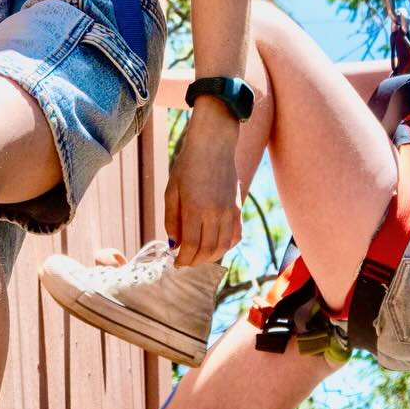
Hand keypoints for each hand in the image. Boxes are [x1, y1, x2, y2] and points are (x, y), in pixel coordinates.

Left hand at [164, 117, 242, 267]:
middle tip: (186, 262)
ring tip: (199, 257)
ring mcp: (229, 211)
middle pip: (208, 249)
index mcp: (195, 208)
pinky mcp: (238, 207)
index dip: (184, 259)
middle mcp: (215, 212)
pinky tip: (216, 246)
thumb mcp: (172, 190)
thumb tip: (174, 244)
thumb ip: (171, 219)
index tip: (176, 263)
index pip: (191, 245)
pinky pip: (236, 235)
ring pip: (223, 246)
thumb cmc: (188, 165)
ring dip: (210, 257)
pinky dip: (226, 246)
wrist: (213, 145)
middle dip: (195, 261)